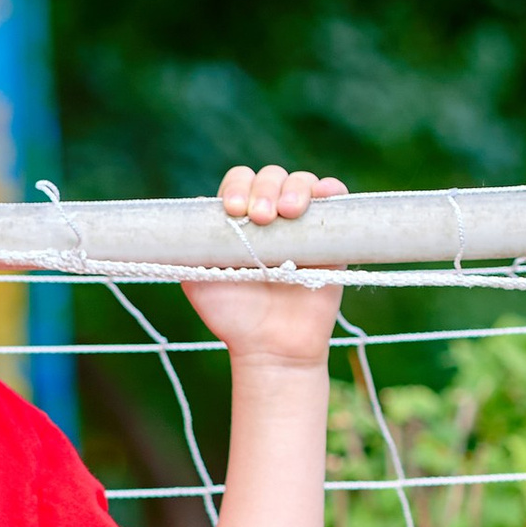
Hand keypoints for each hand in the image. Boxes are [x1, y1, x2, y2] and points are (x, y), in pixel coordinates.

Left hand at [180, 163, 348, 373]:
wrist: (271, 348)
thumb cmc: (233, 318)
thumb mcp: (198, 281)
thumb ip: (189, 248)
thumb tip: (189, 208)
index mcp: (239, 222)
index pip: (239, 183)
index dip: (237, 187)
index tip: (233, 210)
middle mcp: (271, 218)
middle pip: (270, 178)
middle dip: (264, 189)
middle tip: (260, 218)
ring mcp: (302, 226)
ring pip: (302, 183)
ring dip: (294, 188)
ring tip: (287, 213)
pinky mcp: (331, 238)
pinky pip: (336, 200)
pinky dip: (331, 189)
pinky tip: (322, 194)